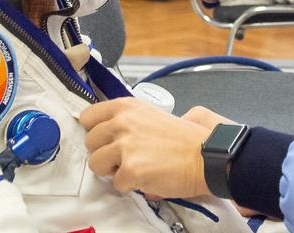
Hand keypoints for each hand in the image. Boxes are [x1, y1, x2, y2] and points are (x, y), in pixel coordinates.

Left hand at [81, 98, 213, 198]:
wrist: (205, 156)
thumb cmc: (185, 138)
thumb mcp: (153, 114)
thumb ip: (129, 119)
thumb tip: (109, 132)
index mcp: (127, 107)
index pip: (88, 116)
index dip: (94, 130)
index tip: (103, 139)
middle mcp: (122, 122)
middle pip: (89, 142)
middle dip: (104, 152)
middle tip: (123, 157)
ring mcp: (125, 146)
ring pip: (95, 164)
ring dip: (111, 170)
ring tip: (132, 168)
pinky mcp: (131, 170)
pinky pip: (116, 184)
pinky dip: (129, 186)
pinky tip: (145, 178)